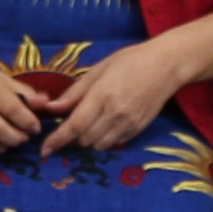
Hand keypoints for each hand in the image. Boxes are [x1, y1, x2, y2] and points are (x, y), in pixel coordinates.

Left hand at [42, 34, 191, 153]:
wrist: (167, 65)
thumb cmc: (131, 61)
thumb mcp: (99, 69)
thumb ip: (75, 92)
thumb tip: (52, 108)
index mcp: (103, 95)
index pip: (74, 125)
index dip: (57, 140)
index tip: (45, 150)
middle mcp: (116, 113)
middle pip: (84, 140)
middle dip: (71, 138)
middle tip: (67, 127)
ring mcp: (129, 124)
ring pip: (98, 146)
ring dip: (86, 141)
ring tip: (85, 126)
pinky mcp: (138, 130)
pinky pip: (114, 144)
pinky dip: (103, 140)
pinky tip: (103, 126)